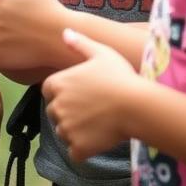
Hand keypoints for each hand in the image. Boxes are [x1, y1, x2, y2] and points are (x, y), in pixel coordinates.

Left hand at [42, 28, 140, 160]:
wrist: (137, 106)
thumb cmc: (120, 77)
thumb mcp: (100, 53)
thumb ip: (79, 43)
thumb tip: (64, 32)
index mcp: (56, 84)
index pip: (48, 92)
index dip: (64, 94)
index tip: (82, 95)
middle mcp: (56, 106)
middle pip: (54, 113)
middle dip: (68, 114)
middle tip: (92, 110)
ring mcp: (66, 128)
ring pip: (63, 133)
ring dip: (75, 133)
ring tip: (97, 124)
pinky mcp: (78, 147)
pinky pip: (74, 153)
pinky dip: (83, 150)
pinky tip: (98, 140)